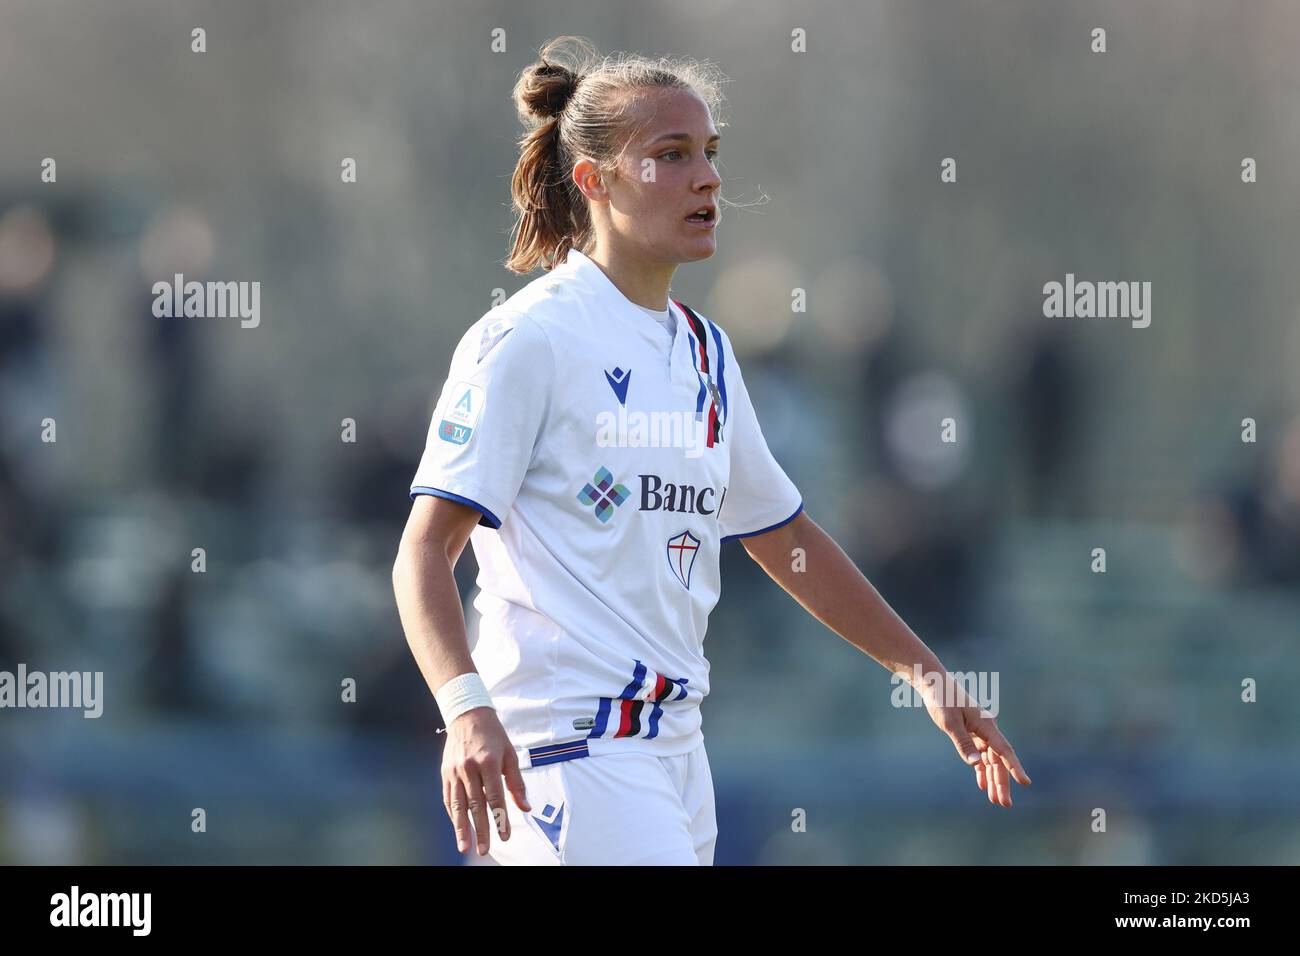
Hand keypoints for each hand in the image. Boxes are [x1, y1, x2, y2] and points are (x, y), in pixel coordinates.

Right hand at [441, 707, 530, 854]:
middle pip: (476, 804)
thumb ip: (516, 783)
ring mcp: (454, 770)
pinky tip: (457, 827)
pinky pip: (448, 797)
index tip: (505, 835)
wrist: (467, 715)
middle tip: (484, 849)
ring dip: (461, 828)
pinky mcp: (445, 772)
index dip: (500, 818)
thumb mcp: (510, 754)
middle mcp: (469, 767)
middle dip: (480, 829)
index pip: (495, 797)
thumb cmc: (493, 736)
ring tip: (465, 846)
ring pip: (458, 804)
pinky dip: (453, 814)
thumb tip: (525, 807)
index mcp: (489, 761)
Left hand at [919, 672, 1031, 807]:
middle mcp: (987, 729)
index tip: (1025, 783)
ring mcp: (980, 731)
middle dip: (1002, 782)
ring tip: (995, 800)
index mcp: (986, 725)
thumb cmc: (942, 700)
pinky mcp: (971, 732)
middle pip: (999, 760)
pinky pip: (980, 755)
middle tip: (1005, 804)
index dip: (1014, 768)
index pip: (1004, 750)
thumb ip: (963, 743)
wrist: (934, 683)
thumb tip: (976, 764)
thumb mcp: (949, 723)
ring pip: (991, 759)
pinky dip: (981, 769)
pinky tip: (983, 785)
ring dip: (993, 779)